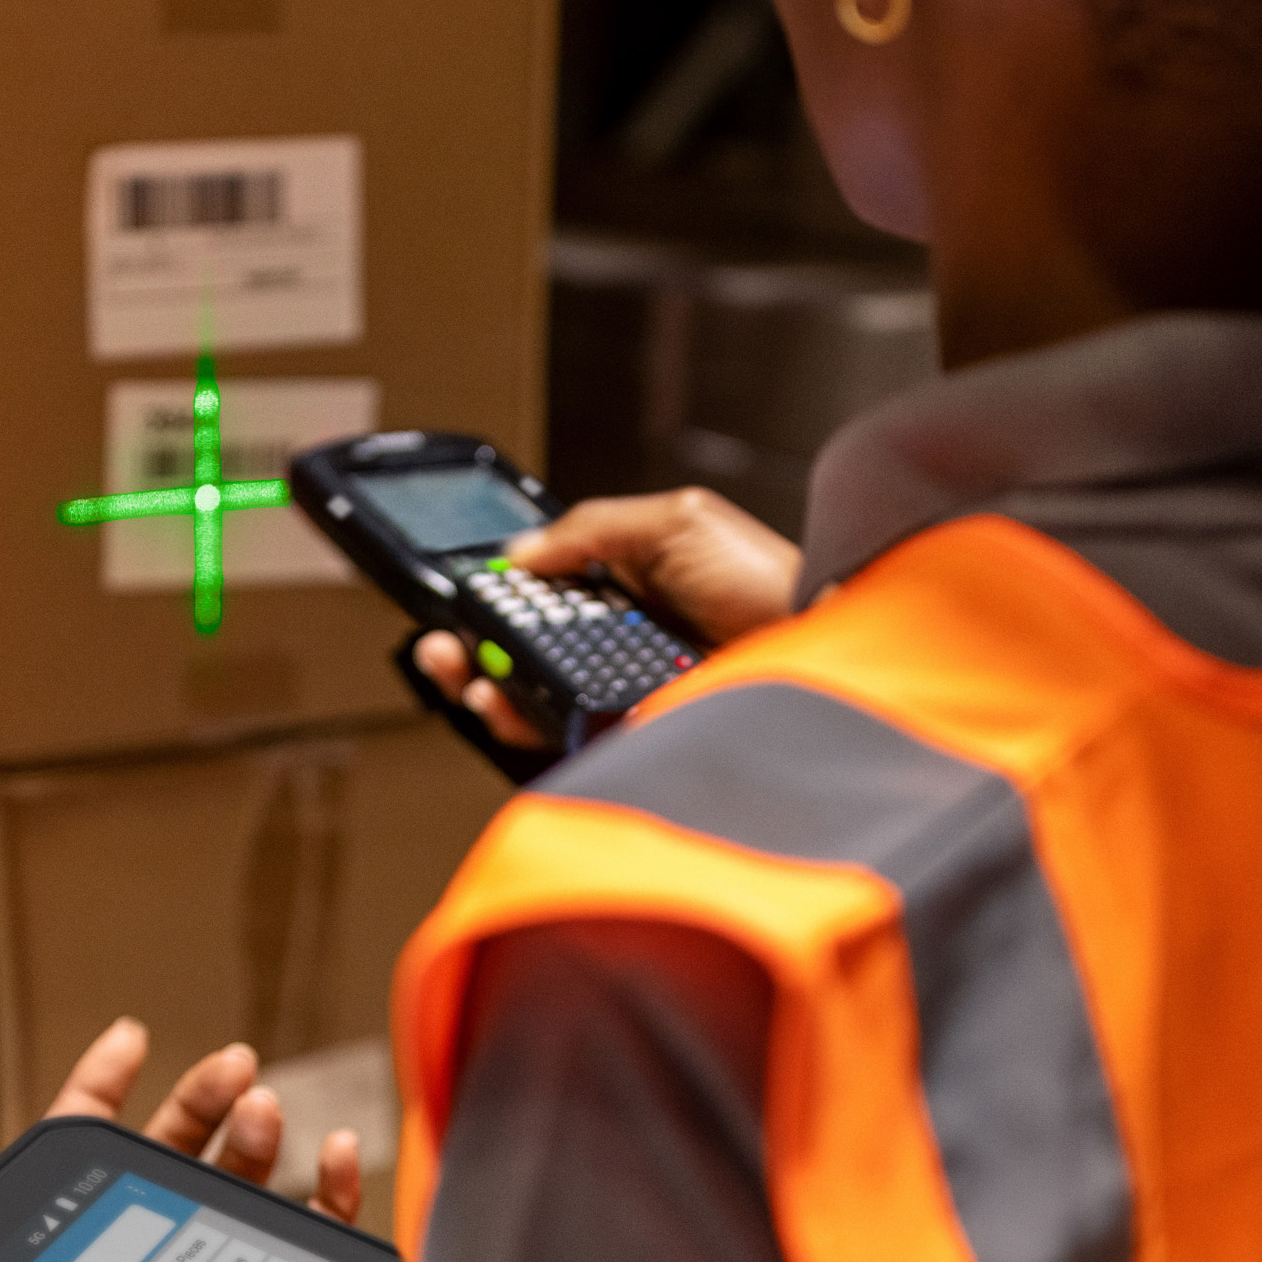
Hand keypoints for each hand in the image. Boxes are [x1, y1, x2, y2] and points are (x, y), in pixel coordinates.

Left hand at [0, 1017, 362, 1250]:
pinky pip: (316, 1246)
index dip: (105, 1083)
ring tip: (261, 1114)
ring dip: (258, 1141)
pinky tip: (331, 1158)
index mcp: (78, 1238)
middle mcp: (151, 1250)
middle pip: (177, 1155)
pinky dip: (332, 1193)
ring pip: (244, 1191)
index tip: (131, 1037)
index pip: (86, 1141)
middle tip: (231, 1066)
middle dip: (203, 1100)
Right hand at [412, 485, 799, 748]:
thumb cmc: (769, 583)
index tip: (462, 595)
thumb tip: (521, 552)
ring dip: (486, 684)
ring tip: (464, 671)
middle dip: (472, 645)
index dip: (497, 595)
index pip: (543, 594)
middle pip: (525, 651)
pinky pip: (562, 738)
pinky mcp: (630, 737)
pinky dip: (523, 721)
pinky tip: (504, 702)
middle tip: (443, 644)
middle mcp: (621, 644)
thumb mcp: (676, 523)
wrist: (818, 646)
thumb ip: (592, 528)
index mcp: (628, 588)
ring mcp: (623, 694)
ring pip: (533, 697)